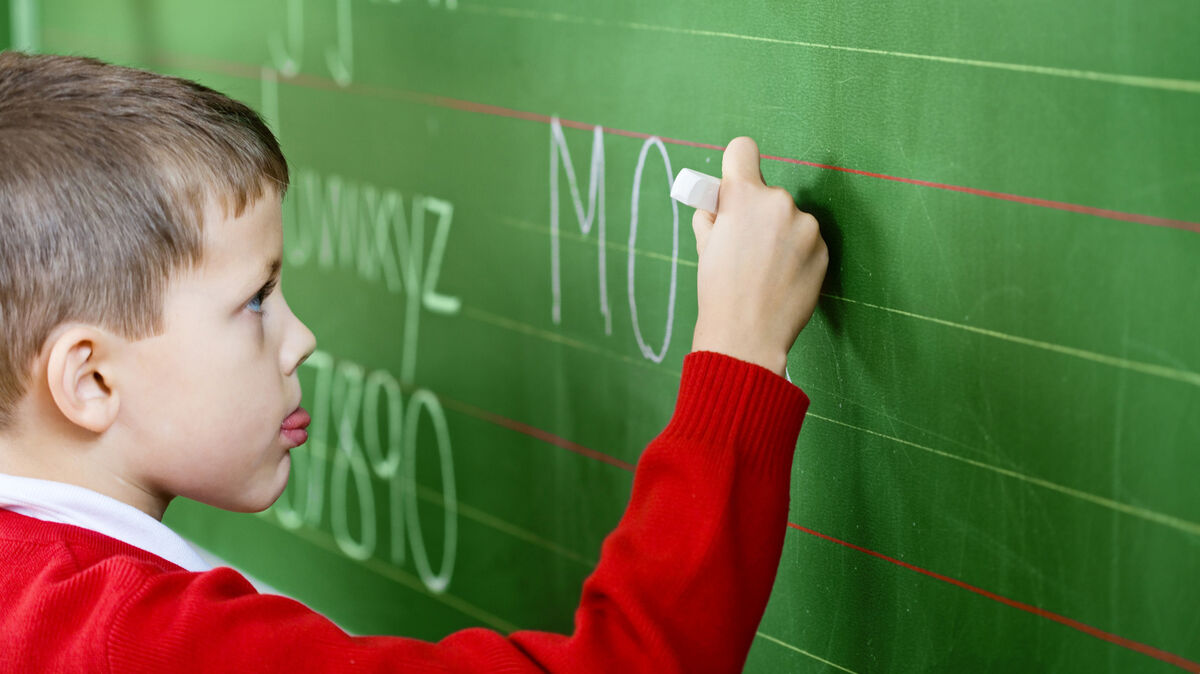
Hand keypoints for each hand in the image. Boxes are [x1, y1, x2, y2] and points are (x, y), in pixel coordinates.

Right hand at [690, 137, 827, 375]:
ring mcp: (806, 225)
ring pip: (789, 219)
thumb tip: (721, 205)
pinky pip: (806, 240)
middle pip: (767, 193)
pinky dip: (796, 254)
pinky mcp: (824, 249)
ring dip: (780, 235)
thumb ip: (714, 215)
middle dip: (757, 214)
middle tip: (745, 249)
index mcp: (743, 196)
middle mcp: (779, 202)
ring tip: (765, 271)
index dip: (736, 165)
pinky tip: (782, 279)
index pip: (742, 149)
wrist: (747, 336)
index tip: (735, 184)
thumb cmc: (719, 292)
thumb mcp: (704, 246)